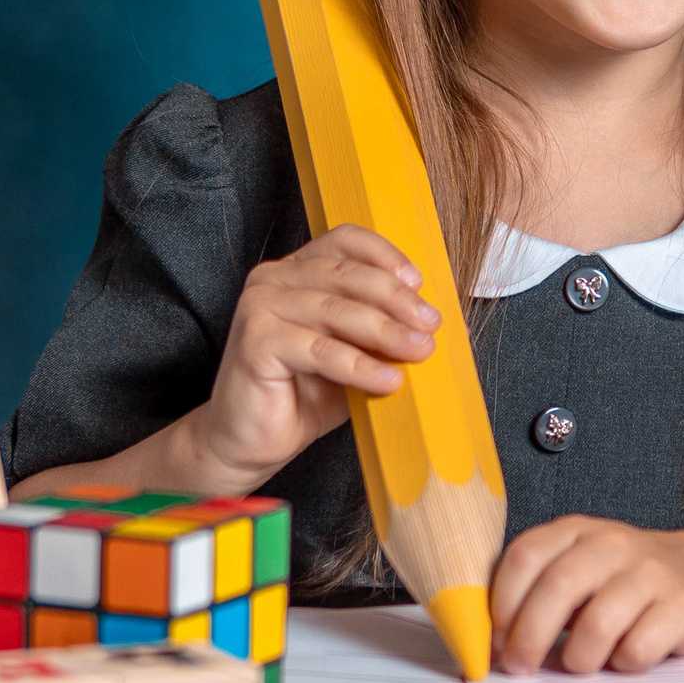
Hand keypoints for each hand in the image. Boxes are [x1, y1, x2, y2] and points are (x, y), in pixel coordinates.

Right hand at [187, 223, 439, 493]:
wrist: (252, 441)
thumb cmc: (304, 395)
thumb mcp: (352, 351)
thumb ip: (379, 328)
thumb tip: (432, 320)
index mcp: (296, 270)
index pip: (344, 241)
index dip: (384, 255)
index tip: (418, 282)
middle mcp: (273, 279)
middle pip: (346, 275)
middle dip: (396, 300)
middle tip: (431, 324)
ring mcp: (259, 306)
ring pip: (336, 311)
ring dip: (386, 331)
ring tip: (420, 351)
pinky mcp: (255, 341)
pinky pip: (320, 350)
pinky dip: (360, 365)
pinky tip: (388, 380)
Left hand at [489, 517, 683, 674]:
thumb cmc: (621, 584)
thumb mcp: (578, 571)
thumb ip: (538, 593)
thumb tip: (494, 644)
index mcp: (577, 531)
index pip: (525, 555)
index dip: (502, 602)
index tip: (496, 639)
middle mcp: (614, 543)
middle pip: (558, 587)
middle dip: (530, 638)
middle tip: (520, 668)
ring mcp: (652, 572)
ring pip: (598, 624)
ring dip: (578, 658)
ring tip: (580, 664)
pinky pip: (638, 648)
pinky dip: (622, 664)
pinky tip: (625, 657)